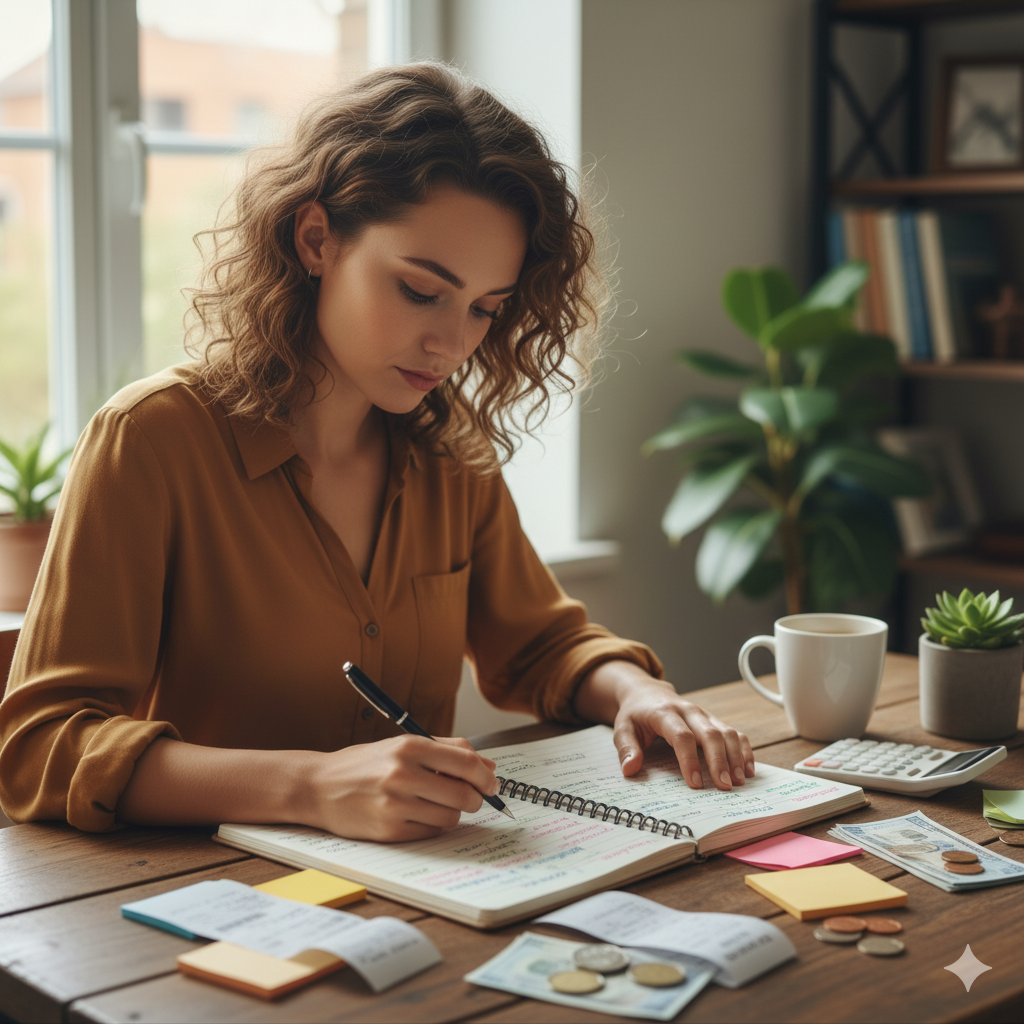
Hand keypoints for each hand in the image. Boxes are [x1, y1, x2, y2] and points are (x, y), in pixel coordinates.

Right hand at [301, 735, 498, 841]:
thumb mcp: (404, 744)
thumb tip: (489, 767)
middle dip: (474, 798)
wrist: (319, 786)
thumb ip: (448, 750)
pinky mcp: (389, 831)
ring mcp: (395, 805)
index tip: (492, 783)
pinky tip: (415, 814)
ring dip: (451, 812)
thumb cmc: (365, 764)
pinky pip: (431, 832)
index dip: (486, 777)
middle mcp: (402, 774)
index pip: (466, 763)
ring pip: (451, 817)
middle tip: (468, 797)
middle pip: (464, 795)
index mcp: (409, 747)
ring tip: (432, 803)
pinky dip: (431, 825)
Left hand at [574, 661, 754, 790]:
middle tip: (725, 787)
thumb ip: (626, 748)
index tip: (695, 783)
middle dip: (720, 761)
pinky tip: (748, 770)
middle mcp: (689, 711)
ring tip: (739, 782)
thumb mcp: (623, 728)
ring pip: (726, 732)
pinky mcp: (713, 720)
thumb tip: (630, 769)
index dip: (690, 760)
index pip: (681, 736)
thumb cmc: (635, 714)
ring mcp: (704, 715)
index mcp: (665, 713)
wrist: (646, 692)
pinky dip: (744, 750)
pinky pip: (734, 733)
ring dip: (736, 757)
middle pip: (710, 734)